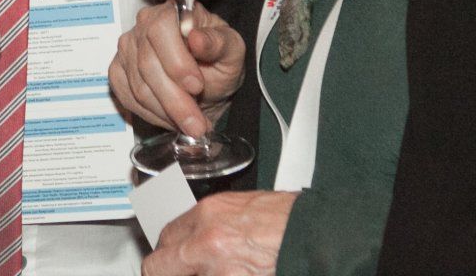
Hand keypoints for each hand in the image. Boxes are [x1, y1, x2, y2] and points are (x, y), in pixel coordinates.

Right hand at [109, 0, 244, 136]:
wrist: (207, 82)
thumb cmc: (218, 60)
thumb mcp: (232, 50)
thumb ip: (218, 43)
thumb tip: (197, 38)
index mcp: (173, 11)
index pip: (161, 30)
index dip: (176, 61)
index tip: (197, 86)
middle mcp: (144, 24)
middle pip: (148, 64)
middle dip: (175, 101)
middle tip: (197, 124)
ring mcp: (128, 48)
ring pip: (139, 87)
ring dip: (166, 112)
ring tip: (191, 125)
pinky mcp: (118, 70)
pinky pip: (128, 97)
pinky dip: (152, 115)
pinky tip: (171, 118)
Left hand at [143, 190, 296, 275]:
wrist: (316, 235)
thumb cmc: (288, 220)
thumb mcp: (241, 206)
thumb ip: (210, 222)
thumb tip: (193, 236)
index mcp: (207, 214)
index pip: (165, 237)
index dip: (167, 253)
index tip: (169, 260)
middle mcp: (206, 241)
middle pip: (159, 266)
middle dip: (166, 271)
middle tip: (175, 272)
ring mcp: (219, 270)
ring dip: (193, 274)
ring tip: (217, 268)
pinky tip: (229, 272)